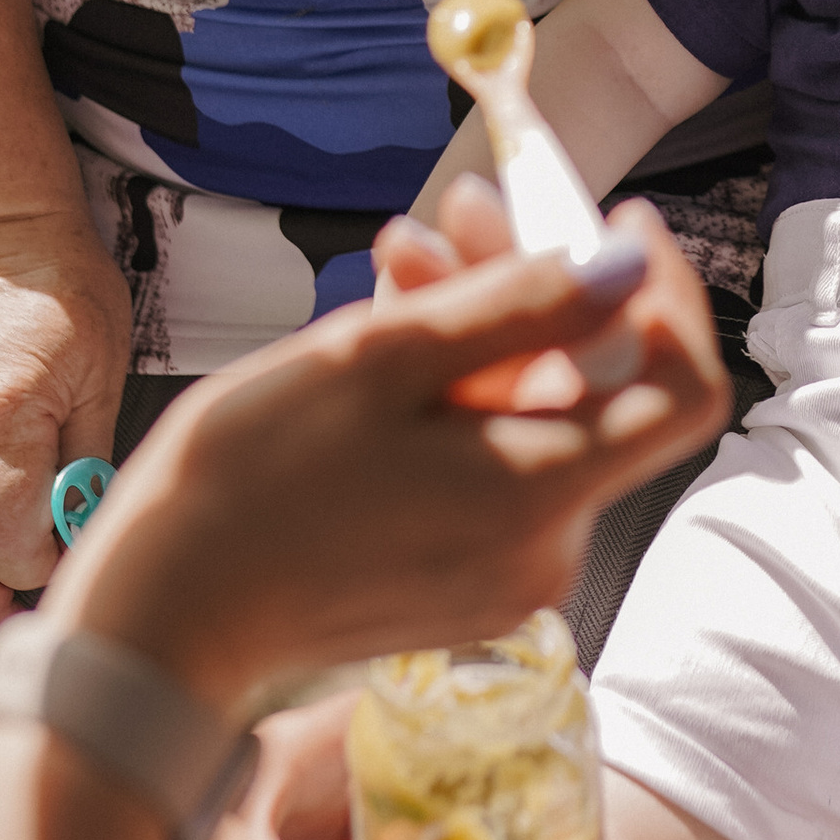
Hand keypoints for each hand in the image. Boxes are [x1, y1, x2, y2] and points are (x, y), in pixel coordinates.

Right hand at [55, 200, 727, 712]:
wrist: (154, 628)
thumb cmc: (244, 487)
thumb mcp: (377, 361)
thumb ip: (519, 305)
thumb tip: (630, 263)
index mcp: (540, 494)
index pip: (685, 388)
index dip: (668, 295)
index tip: (617, 221)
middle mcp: (547, 551)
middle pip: (596, 394)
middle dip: (539, 291)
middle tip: (459, 210)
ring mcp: (505, 577)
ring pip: (535, 424)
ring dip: (485, 337)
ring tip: (396, 263)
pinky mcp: (461, 586)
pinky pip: (493, 471)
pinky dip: (458, 403)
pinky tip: (383, 350)